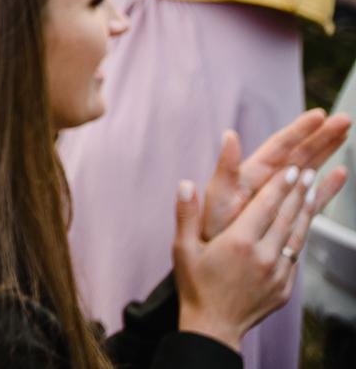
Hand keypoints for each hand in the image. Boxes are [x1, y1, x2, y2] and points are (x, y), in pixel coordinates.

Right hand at [174, 160, 346, 348]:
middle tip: (308, 171)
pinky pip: (296, 256)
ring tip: (314, 191)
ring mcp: (277, 273)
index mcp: (238, 242)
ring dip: (306, 211)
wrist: (214, 326)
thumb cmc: (195, 286)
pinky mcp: (284, 287)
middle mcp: (263, 256)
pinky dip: (301, 236)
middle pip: (286, 217)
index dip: (280, 185)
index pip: (265, 206)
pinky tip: (303, 226)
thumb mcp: (182, 248)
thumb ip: (186, 214)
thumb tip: (186, 184)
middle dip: (298, 192)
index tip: (292, 169)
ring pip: (297, 235)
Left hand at [202, 111, 351, 240]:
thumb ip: (226, 167)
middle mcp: (267, 181)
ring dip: (327, 151)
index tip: (320, 115)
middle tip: (345, 120)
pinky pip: (312, 196)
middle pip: (299, 152)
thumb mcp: (218, 195)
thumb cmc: (212, 228)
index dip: (300, 129)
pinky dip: (327, 185)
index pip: (281, 145)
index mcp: (253, 173)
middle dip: (322, 135)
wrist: (218, 261)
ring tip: (346, 133)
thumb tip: (228, 135)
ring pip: (309, 167)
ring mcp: (279, 196)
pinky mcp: (287, 214)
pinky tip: (341, 173)